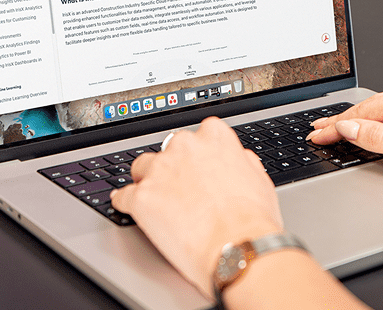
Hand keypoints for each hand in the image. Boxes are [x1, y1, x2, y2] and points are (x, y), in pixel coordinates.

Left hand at [110, 117, 283, 297]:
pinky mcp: (141, 197)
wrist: (237, 248)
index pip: (197, 135)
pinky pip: (124, 196)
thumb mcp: (258, 179)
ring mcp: (160, 171)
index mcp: (213, 137)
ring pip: (142, 169)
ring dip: (148, 182)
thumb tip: (237, 160)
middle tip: (181, 191)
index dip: (196, 155)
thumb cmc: (252, 220)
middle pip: (166, 151)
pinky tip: (132, 210)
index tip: (196, 166)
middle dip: (171, 168)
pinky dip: (127, 203)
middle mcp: (184, 147)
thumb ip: (241, 161)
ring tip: (158, 203)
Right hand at [309, 78, 382, 186]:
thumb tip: (351, 128)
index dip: (337, 125)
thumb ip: (381, 137)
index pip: (365, 111)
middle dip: (347, 119)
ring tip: (343, 129)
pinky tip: (382, 128)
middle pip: (377, 106)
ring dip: (368, 120)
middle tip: (320, 130)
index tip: (317, 133)